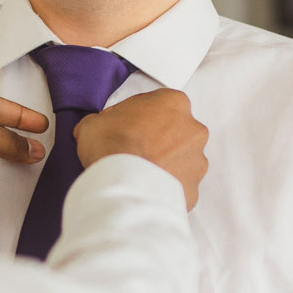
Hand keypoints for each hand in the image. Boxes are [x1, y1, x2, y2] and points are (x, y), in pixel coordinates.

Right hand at [74, 89, 208, 209]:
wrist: (122, 184)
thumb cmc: (113, 148)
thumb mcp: (95, 121)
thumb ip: (105, 121)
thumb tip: (100, 129)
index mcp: (173, 102)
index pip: (159, 105)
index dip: (140, 118)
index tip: (129, 129)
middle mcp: (192, 129)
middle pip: (177, 132)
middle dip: (159, 141)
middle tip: (136, 152)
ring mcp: (197, 161)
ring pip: (182, 161)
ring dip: (165, 165)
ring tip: (140, 174)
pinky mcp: (194, 188)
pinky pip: (180, 187)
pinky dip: (166, 189)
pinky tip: (146, 190)